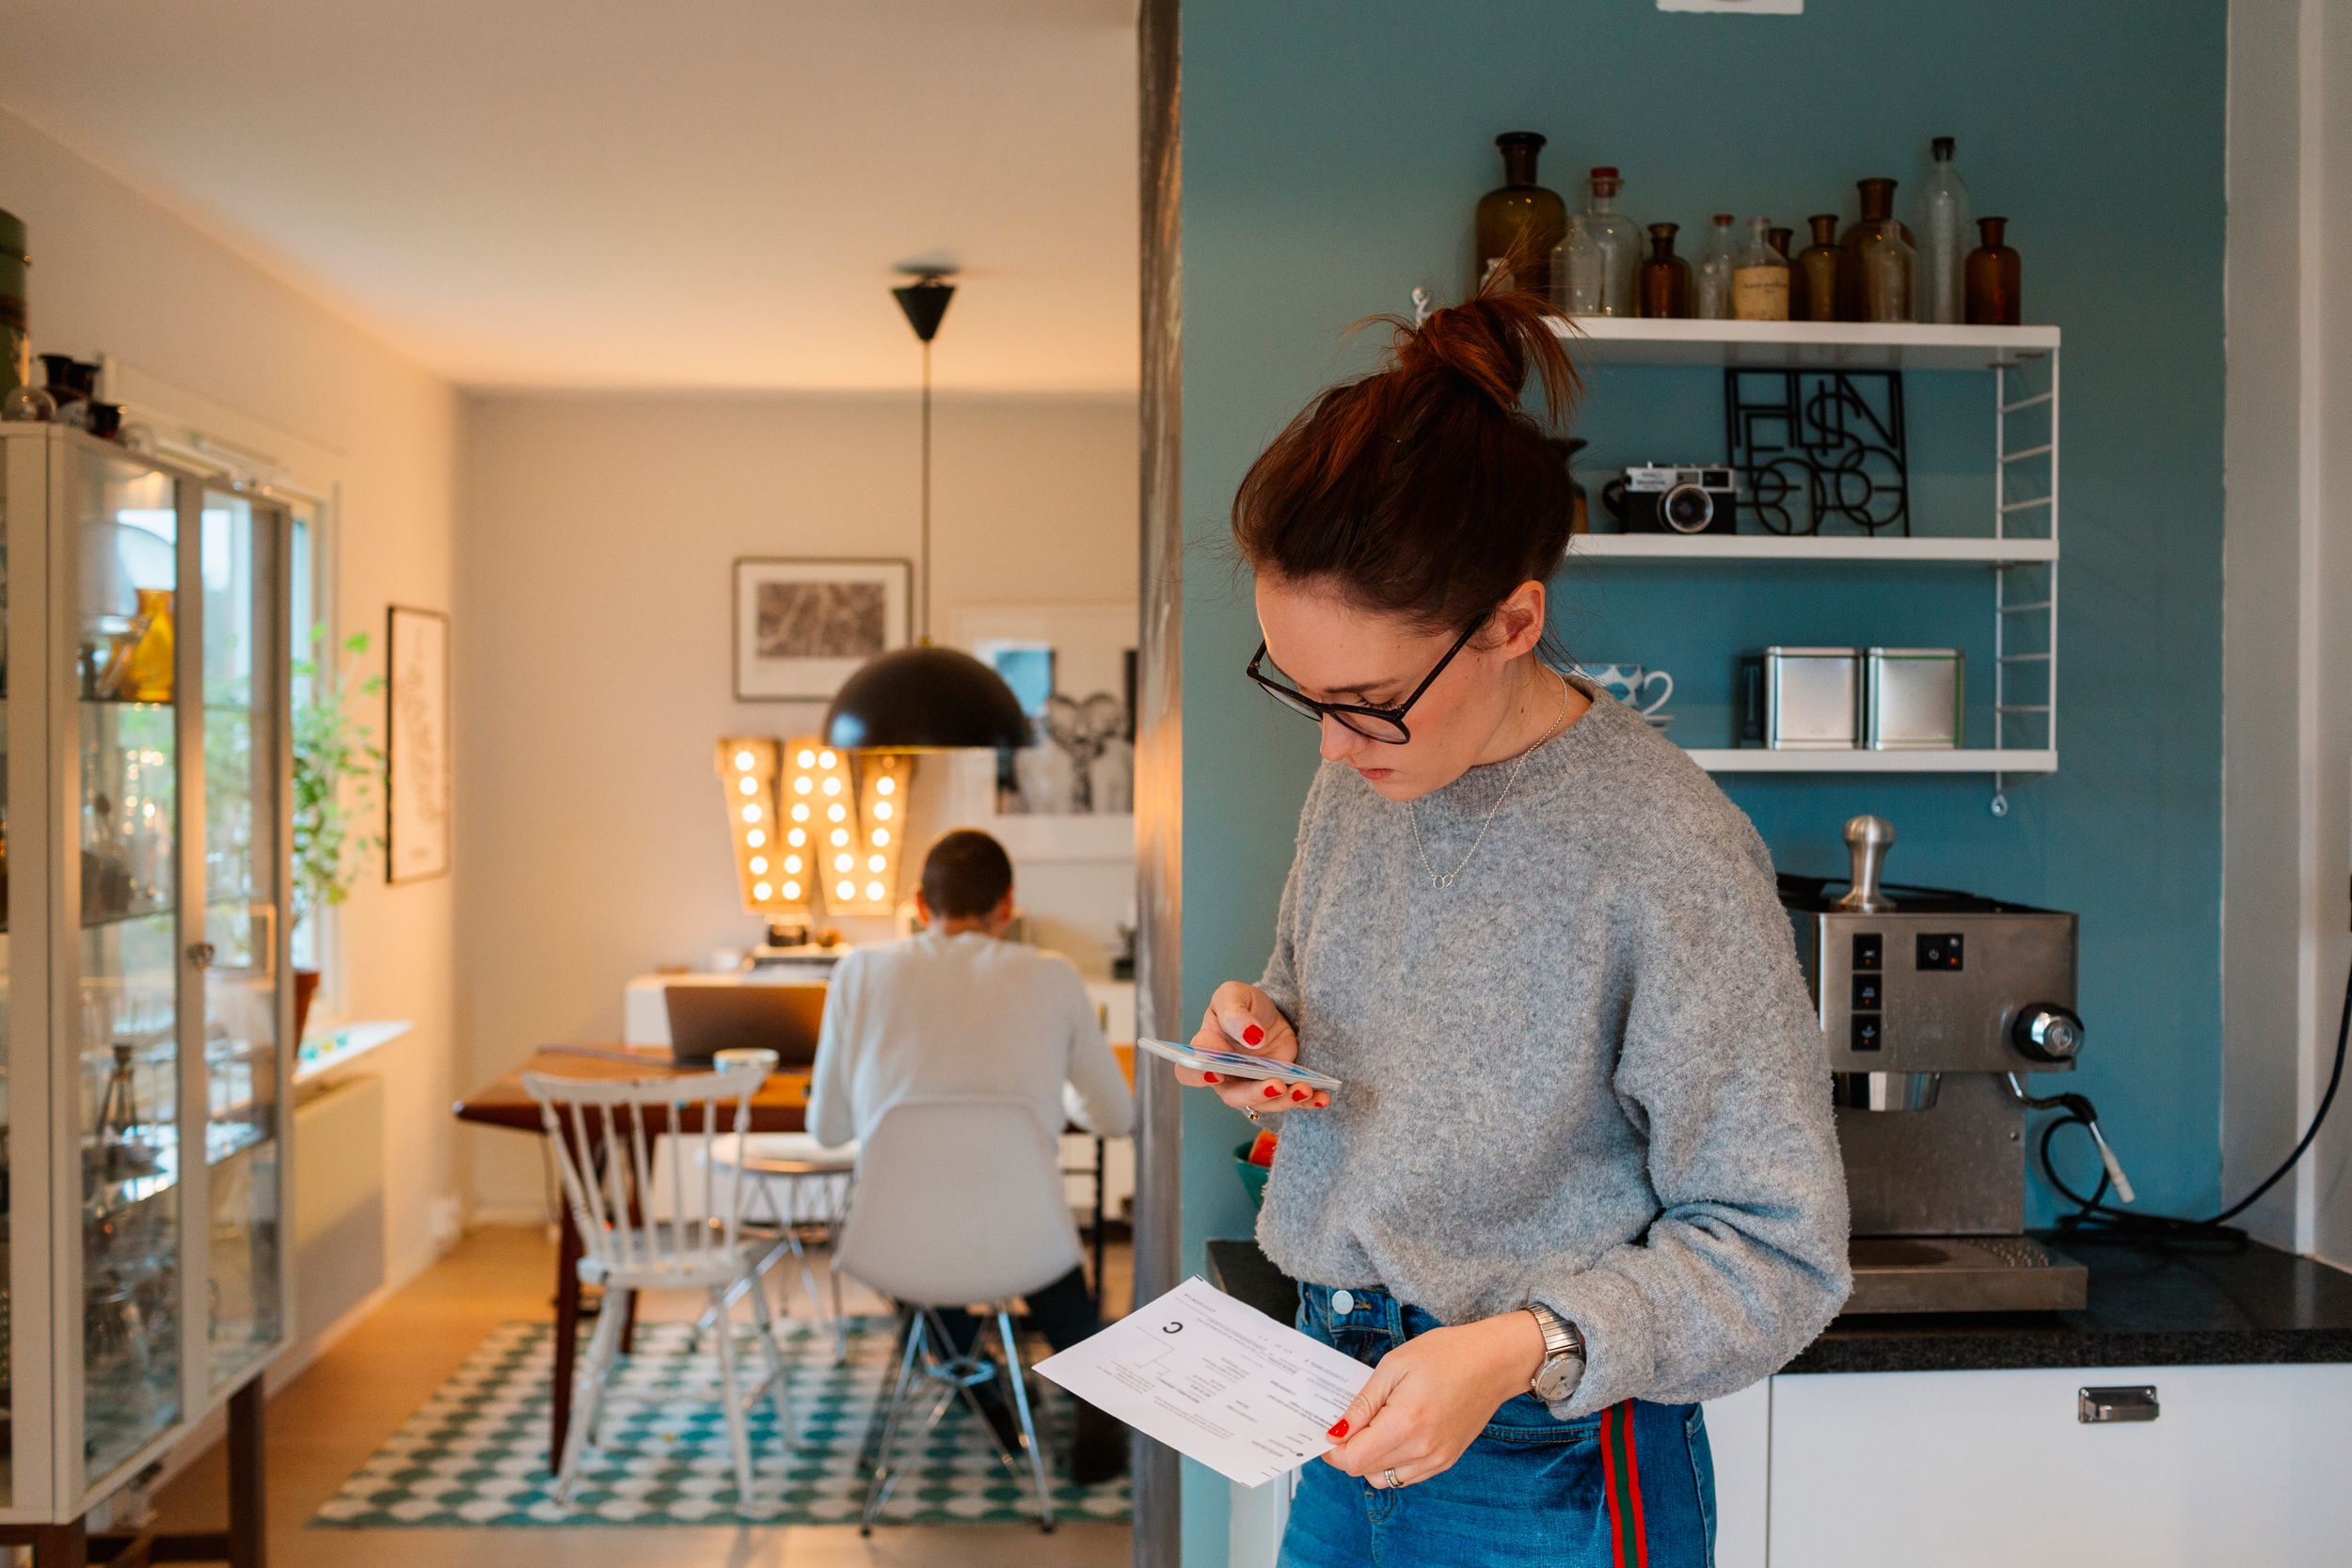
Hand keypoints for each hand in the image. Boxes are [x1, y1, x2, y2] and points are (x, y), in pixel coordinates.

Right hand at [1170, 981, 1329, 1112]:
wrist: (1271, 1013)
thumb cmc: (1243, 1004)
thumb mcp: (1233, 995)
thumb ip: (1235, 1013)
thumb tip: (1252, 1036)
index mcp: (1206, 1052)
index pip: (1190, 1071)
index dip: (1199, 1076)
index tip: (1216, 1073)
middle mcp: (1227, 1076)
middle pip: (1234, 1096)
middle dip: (1255, 1094)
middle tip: (1275, 1085)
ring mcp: (1253, 1085)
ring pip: (1265, 1103)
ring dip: (1285, 1100)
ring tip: (1305, 1088)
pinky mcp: (1280, 1087)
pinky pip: (1291, 1100)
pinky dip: (1308, 1102)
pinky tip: (1322, 1097)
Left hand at [1322, 1312, 1545, 1487]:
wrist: (1494, 1361)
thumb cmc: (1445, 1354)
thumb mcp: (1394, 1366)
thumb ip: (1362, 1404)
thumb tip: (1335, 1431)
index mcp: (1405, 1424)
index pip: (1353, 1460)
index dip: (1333, 1449)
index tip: (1328, 1430)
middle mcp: (1422, 1450)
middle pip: (1365, 1471)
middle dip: (1349, 1450)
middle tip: (1351, 1420)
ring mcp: (1437, 1460)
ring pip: (1385, 1479)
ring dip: (1371, 1459)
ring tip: (1377, 1424)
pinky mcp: (1447, 1461)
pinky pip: (1407, 1476)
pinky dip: (1393, 1461)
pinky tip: (1397, 1432)